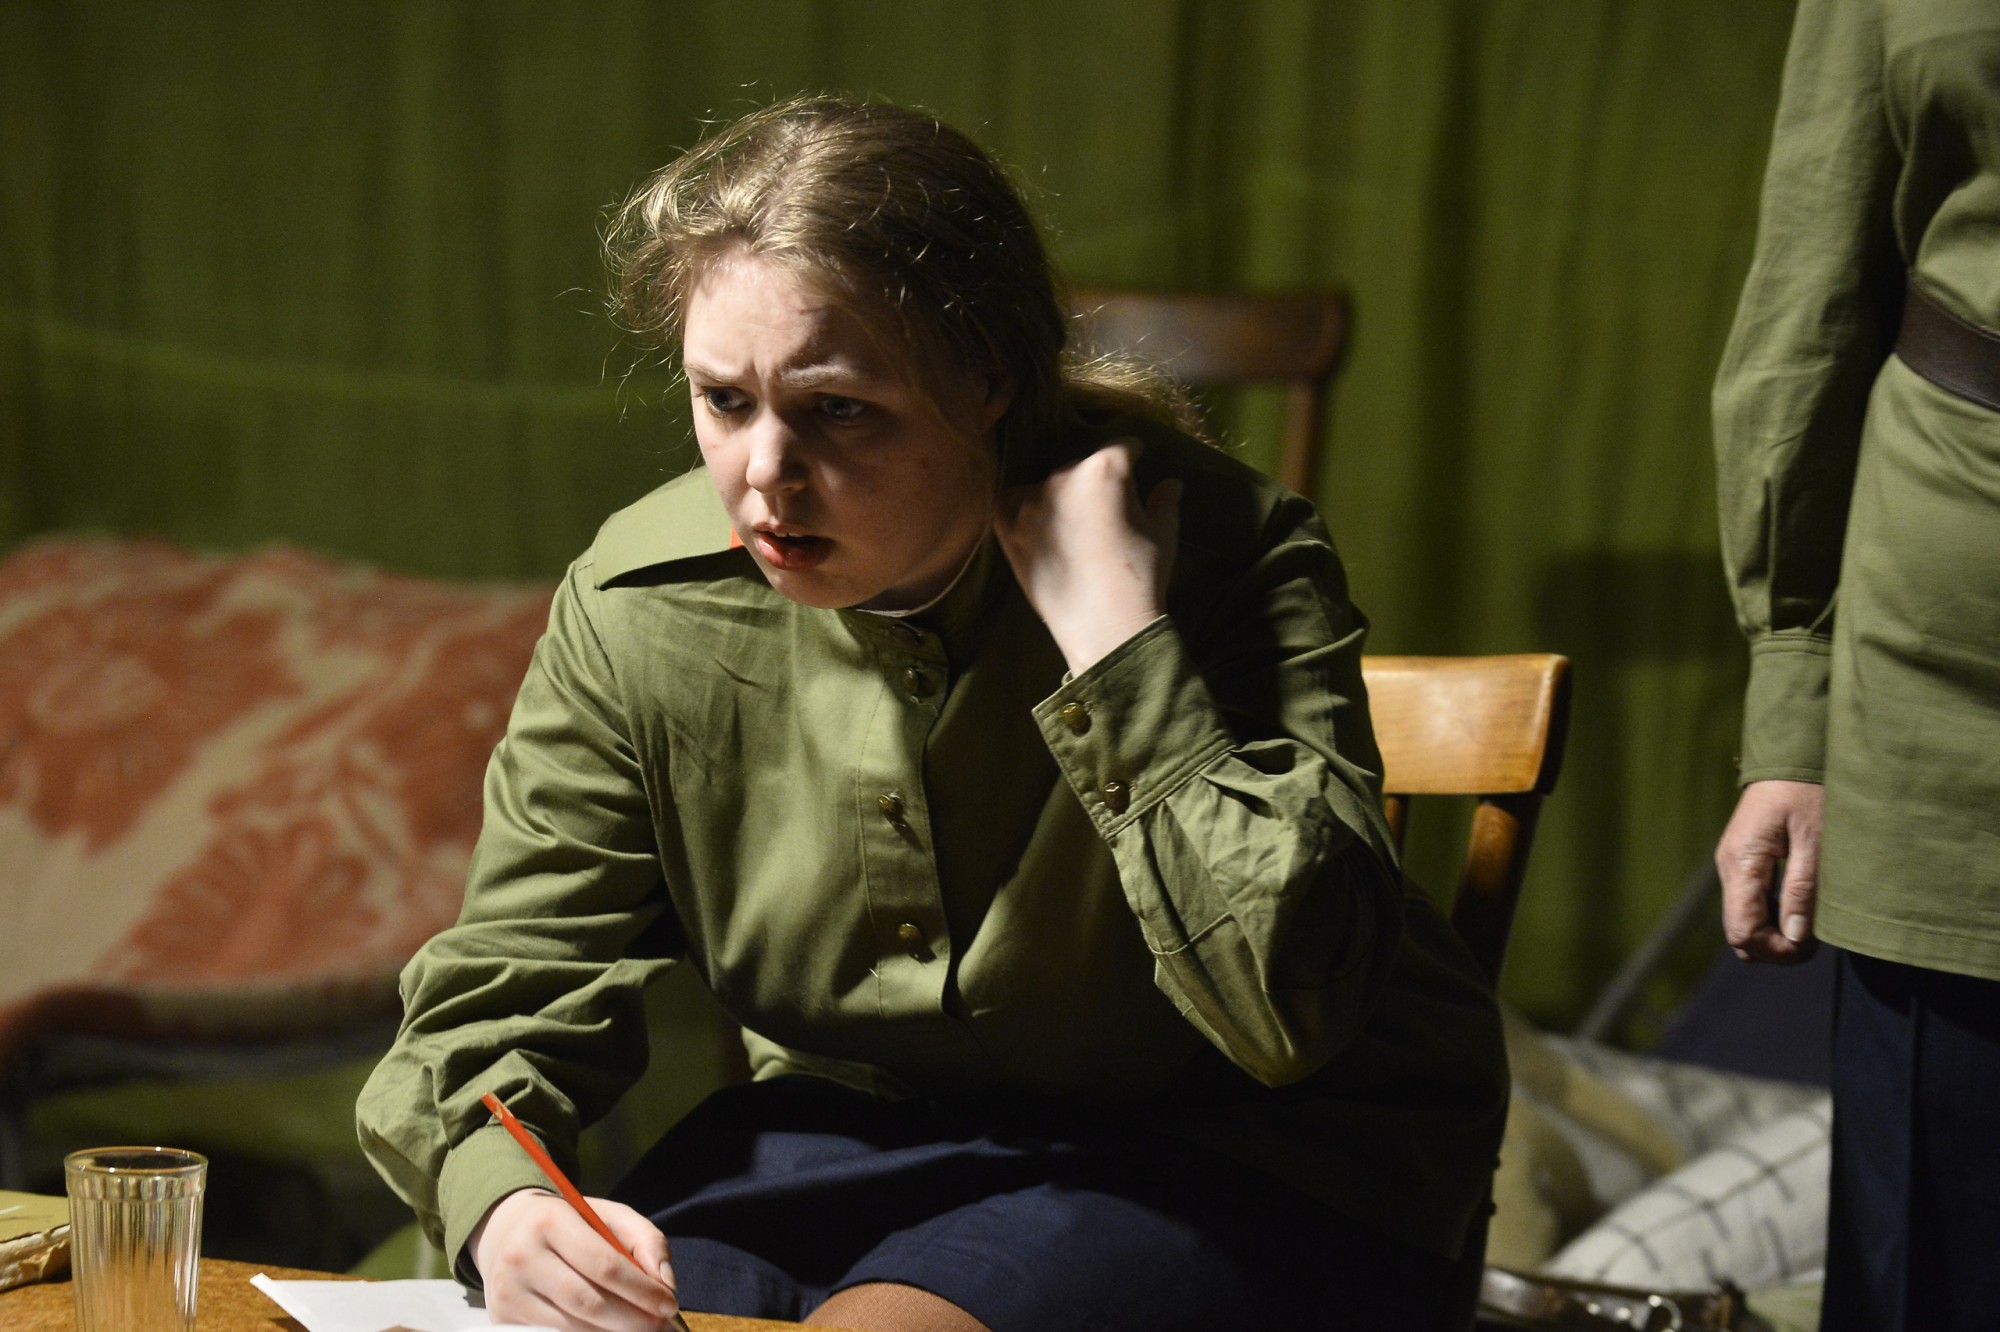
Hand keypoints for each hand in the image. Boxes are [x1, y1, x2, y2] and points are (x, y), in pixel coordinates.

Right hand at [470, 1188, 679, 1331]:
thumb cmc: (571, 1224)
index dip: (641, 1290)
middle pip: (588, 1303)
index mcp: (550, 1221)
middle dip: (632, 1321)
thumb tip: (666, 1283)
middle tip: (660, 1326)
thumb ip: (646, 1241)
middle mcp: (521, 1257)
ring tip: (639, 1330)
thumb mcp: (610, 1216)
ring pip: (571, 1327)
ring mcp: (507, 1292)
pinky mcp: (502, 1318)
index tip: (669, 1305)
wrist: (507, 1231)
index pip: (604, 1265)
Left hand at [992, 438, 1181, 673]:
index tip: (1137, 460)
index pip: (1121, 447)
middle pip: (1082, 466)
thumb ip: (1165, 503)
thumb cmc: (1142, 577)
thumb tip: (1172, 483)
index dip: (1133, 455)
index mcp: (1105, 469)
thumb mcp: (1163, 535)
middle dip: (1096, 479)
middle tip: (1107, 506)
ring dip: (1063, 495)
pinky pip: (1011, 503)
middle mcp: (1063, 477)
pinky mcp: (1009, 529)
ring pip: (1049, 485)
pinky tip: (1039, 521)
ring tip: (1076, 522)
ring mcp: (1031, 502)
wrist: (1105, 627)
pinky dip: (1023, 507)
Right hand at [1715, 779, 1823, 964]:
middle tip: (1814, 941)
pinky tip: (1799, 906)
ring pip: (1743, 920)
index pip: (1743, 930)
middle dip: (1774, 947)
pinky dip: (1772, 915)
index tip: (1811, 947)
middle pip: (1738, 932)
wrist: (1794, 752)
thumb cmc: (1809, 791)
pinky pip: (1749, 903)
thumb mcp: (1816, 841)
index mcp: (1741, 862)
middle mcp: (1729, 867)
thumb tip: (1796, 937)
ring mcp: (1733, 864)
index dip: (1775, 950)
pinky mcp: (1743, 860)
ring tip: (1811, 923)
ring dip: (1774, 933)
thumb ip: (1802, 890)